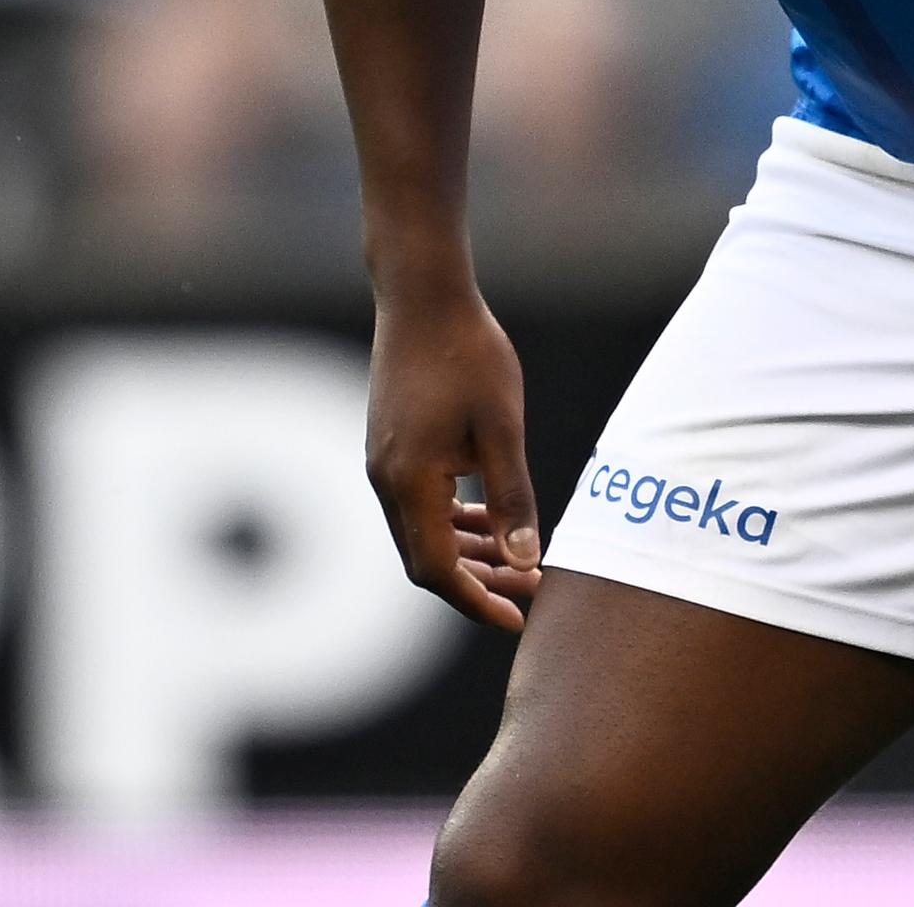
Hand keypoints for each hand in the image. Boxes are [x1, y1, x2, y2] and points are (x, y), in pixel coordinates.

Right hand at [366, 287, 541, 628]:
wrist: (423, 293)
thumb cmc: (469, 352)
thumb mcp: (502, 425)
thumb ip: (512, 494)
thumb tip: (527, 560)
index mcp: (410, 482)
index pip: (438, 571)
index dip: (478, 602)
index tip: (519, 620)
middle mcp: (386, 481)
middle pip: (426, 560)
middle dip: (478, 583)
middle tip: (530, 592)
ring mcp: (383, 463)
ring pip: (422, 533)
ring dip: (467, 552)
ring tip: (518, 560)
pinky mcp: (390, 445)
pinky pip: (418, 504)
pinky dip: (453, 521)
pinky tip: (487, 515)